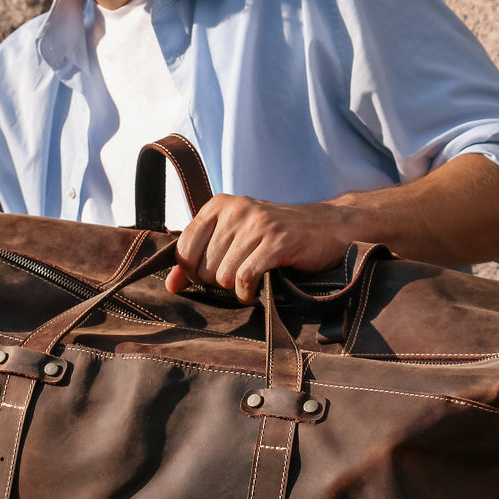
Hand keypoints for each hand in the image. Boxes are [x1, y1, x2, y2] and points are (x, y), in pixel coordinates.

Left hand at [167, 195, 354, 303]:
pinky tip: (256, 291)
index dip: (193, 272)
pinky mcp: (277, 242)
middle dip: (219, 282)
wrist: (327, 228)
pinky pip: (245, 278)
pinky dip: (247, 293)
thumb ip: (198, 259)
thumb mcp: (234, 239)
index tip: (211, 277)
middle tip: (238, 277)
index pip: (184, 249)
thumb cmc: (275, 237)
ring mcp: (257, 224)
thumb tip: (171, 286)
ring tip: (251, 281)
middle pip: (205, 268)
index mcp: (219, 205)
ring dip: (236, 289)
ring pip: (224, 276)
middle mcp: (236, 210)